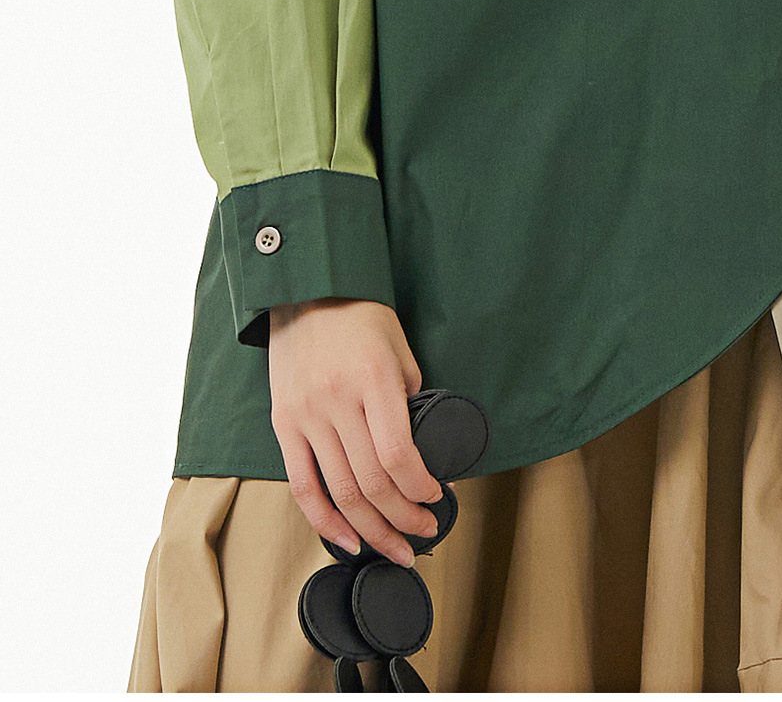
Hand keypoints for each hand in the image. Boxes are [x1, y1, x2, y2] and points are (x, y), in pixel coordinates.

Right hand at [268, 297, 442, 566]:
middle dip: (403, 519)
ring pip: (339, 492)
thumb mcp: (400, 351)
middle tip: (423, 534)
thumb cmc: (361, 318)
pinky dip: (325, 520)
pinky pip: (301, 485)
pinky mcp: (284, 424)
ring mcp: (306, 416)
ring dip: (371, 530)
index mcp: (373, 382)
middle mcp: (336, 402)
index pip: (399, 457)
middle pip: (371, 483)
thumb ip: (409, 401)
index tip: (437, 498)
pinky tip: (346, 541)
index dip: (420, 490)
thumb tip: (416, 451)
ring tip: (394, 548)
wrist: (307, 291)